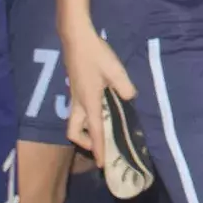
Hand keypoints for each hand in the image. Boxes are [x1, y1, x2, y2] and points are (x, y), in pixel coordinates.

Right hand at [63, 30, 136, 167]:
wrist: (76, 38)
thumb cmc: (95, 54)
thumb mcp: (114, 70)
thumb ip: (124, 87)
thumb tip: (129, 98)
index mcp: (88, 102)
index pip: (95, 131)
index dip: (99, 149)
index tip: (102, 164)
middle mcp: (78, 103)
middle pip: (73, 131)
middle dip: (85, 141)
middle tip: (99, 144)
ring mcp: (74, 96)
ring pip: (74, 121)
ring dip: (84, 128)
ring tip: (102, 126)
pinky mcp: (75, 88)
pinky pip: (77, 110)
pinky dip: (86, 116)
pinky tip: (101, 107)